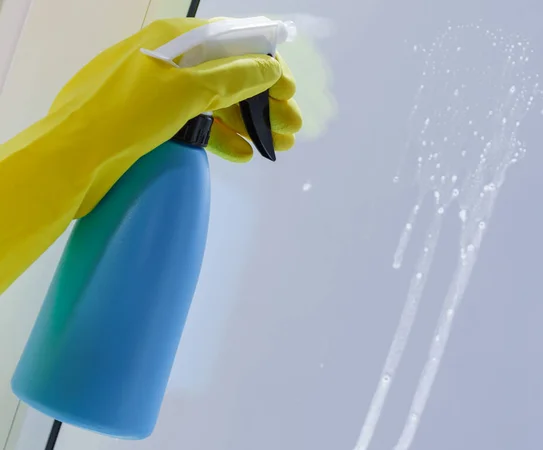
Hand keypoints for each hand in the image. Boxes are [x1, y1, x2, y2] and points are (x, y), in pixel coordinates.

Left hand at [46, 18, 300, 215]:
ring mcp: (160, 93)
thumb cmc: (128, 114)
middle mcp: (170, 61)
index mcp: (175, 39)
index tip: (289, 91)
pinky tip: (244, 155)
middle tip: (293, 128)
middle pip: (228, 75)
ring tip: (279, 146)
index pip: (233, 42)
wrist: (72, 157)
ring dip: (248, 123)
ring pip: (215, 103)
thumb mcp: (185, 90)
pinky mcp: (154, 123)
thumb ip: (232, 76)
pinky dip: (221, 138)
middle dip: (263, 101)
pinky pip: (196, 125)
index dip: (266, 65)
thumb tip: (272, 67)